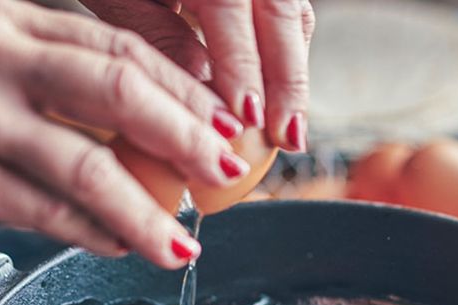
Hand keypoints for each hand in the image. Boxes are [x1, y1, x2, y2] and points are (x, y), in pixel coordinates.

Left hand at [81, 0, 314, 151]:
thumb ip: (161, 36)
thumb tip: (205, 88)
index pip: (230, 8)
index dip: (242, 67)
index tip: (247, 119)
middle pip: (282, 14)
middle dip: (287, 82)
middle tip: (287, 138)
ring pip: (296, 17)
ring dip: (295, 77)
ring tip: (291, 131)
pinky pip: (291, 17)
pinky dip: (288, 61)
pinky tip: (281, 104)